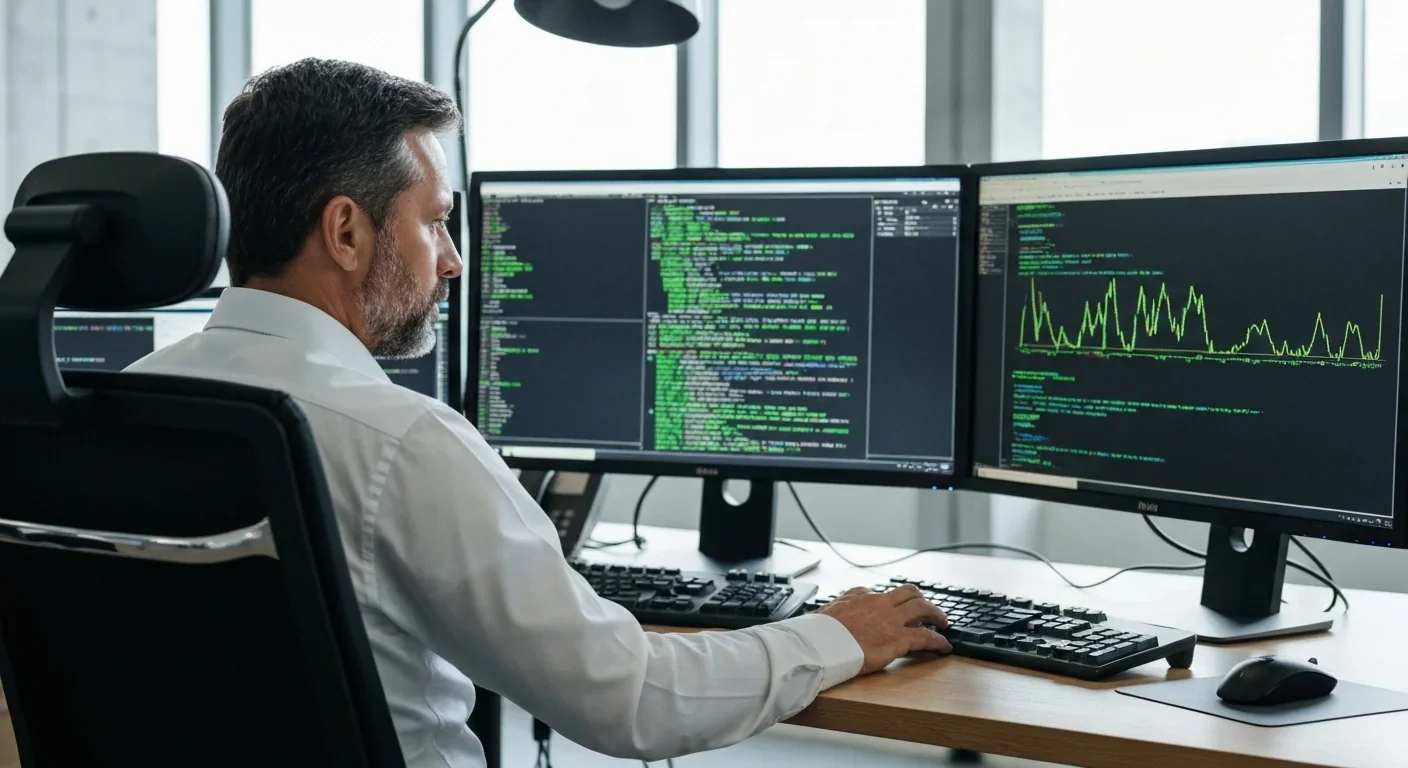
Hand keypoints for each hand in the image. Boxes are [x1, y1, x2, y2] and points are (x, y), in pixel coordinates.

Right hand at [815, 584, 951, 674]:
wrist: (821, 643)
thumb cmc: (819, 632)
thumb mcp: (825, 611)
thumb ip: (837, 606)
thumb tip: (836, 606)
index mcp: (861, 597)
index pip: (884, 594)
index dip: (896, 602)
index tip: (900, 608)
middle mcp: (880, 604)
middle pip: (909, 593)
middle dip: (922, 600)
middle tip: (930, 610)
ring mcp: (891, 620)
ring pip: (923, 608)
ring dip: (936, 614)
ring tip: (944, 622)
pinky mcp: (898, 639)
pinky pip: (926, 637)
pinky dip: (938, 641)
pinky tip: (944, 646)